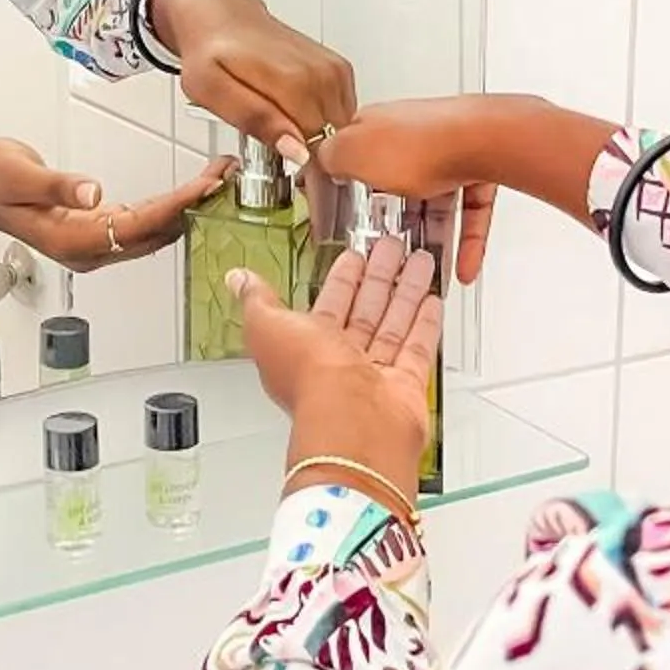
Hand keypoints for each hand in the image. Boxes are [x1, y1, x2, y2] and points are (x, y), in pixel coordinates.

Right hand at [0, 137, 232, 274]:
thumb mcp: (18, 173)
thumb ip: (58, 184)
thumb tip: (93, 193)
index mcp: (72, 240)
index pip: (138, 225)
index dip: (176, 206)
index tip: (206, 186)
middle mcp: (88, 250)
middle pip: (153, 232)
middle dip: (192, 205)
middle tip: (226, 174)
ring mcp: (91, 244)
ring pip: (150, 230)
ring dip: (185, 206)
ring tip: (216, 178)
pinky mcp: (92, 231)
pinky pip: (139, 224)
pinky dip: (167, 206)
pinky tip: (188, 192)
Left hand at [149, 0, 356, 167]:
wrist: (221, 16)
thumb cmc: (210, 53)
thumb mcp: (212, 91)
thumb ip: (255, 120)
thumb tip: (297, 150)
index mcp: (293, 80)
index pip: (320, 147)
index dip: (308, 171)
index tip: (289, 175)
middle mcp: (321, 73)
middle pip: (334, 140)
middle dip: (314, 157)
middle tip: (279, 151)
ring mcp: (334, 69)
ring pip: (342, 129)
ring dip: (321, 141)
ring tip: (285, 133)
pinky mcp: (339, 69)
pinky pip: (344, 113)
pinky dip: (327, 123)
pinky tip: (298, 117)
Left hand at [234, 241, 438, 507]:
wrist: (353, 421)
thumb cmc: (308, 378)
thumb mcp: (266, 326)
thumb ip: (256, 300)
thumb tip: (238, 281)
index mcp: (308, 346)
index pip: (329, 304)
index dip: (342, 279)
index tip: (355, 256)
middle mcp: (342, 361)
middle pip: (365, 310)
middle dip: (379, 277)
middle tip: (392, 248)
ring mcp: (375, 374)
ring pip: (393, 323)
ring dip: (406, 291)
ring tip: (419, 260)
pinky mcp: (406, 385)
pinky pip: (417, 348)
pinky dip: (425, 323)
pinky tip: (432, 301)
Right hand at [317, 99, 512, 285]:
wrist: (484, 139)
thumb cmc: (423, 142)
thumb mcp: (352, 152)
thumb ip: (329, 157)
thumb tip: (317, 158)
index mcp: (379, 127)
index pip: (357, 158)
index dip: (350, 189)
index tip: (347, 216)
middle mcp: (414, 136)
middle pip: (399, 185)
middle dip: (396, 222)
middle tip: (390, 252)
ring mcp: (449, 152)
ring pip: (437, 204)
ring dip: (432, 239)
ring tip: (427, 269)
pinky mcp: (480, 169)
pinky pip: (469, 212)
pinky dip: (465, 242)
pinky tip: (462, 266)